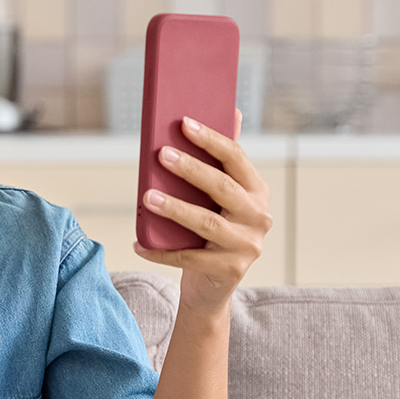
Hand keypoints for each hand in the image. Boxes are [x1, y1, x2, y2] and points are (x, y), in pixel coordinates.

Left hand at [131, 109, 271, 318]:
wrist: (212, 288)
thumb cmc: (211, 233)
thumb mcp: (219, 198)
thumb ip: (224, 160)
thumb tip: (231, 110)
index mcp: (257, 192)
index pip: (236, 158)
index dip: (210, 139)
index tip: (184, 123)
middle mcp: (259, 217)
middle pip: (221, 187)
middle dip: (190, 169)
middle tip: (161, 155)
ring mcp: (247, 246)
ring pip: (206, 222)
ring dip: (175, 208)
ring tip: (148, 197)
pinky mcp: (230, 270)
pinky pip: (189, 257)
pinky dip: (161, 251)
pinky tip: (139, 243)